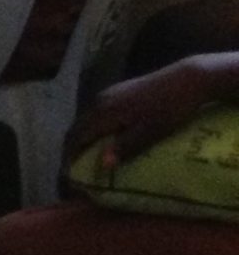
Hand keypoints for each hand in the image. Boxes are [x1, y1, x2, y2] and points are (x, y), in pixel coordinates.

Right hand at [71, 57, 237, 172]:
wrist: (187, 79)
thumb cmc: (168, 108)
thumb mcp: (149, 131)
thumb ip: (125, 147)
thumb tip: (103, 165)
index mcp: (103, 111)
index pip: (76, 136)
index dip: (69, 156)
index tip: (68, 175)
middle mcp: (100, 100)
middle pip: (78, 127)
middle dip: (73, 149)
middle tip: (75, 170)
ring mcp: (109, 93)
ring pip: (88, 120)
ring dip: (84, 139)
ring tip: (88, 157)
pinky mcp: (119, 91)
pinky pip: (98, 113)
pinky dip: (95, 129)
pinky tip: (105, 138)